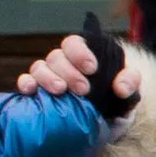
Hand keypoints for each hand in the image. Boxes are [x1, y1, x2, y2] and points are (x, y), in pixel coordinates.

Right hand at [16, 31, 140, 112]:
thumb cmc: (115, 92)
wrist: (105, 113)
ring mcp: (48, 74)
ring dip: (48, 78)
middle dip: (69, 72)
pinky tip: (31, 90)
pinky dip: (26, 83)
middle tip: (83, 89)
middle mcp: (62, 61)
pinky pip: (26, 81)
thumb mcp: (128, 86)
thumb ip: (130, 81)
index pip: (74, 43)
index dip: (80, 53)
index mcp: (82, 53)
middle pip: (57, 57)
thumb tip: (120, 88)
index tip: (92, 68)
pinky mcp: (38, 89)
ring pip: (39, 67)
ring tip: (61, 90)